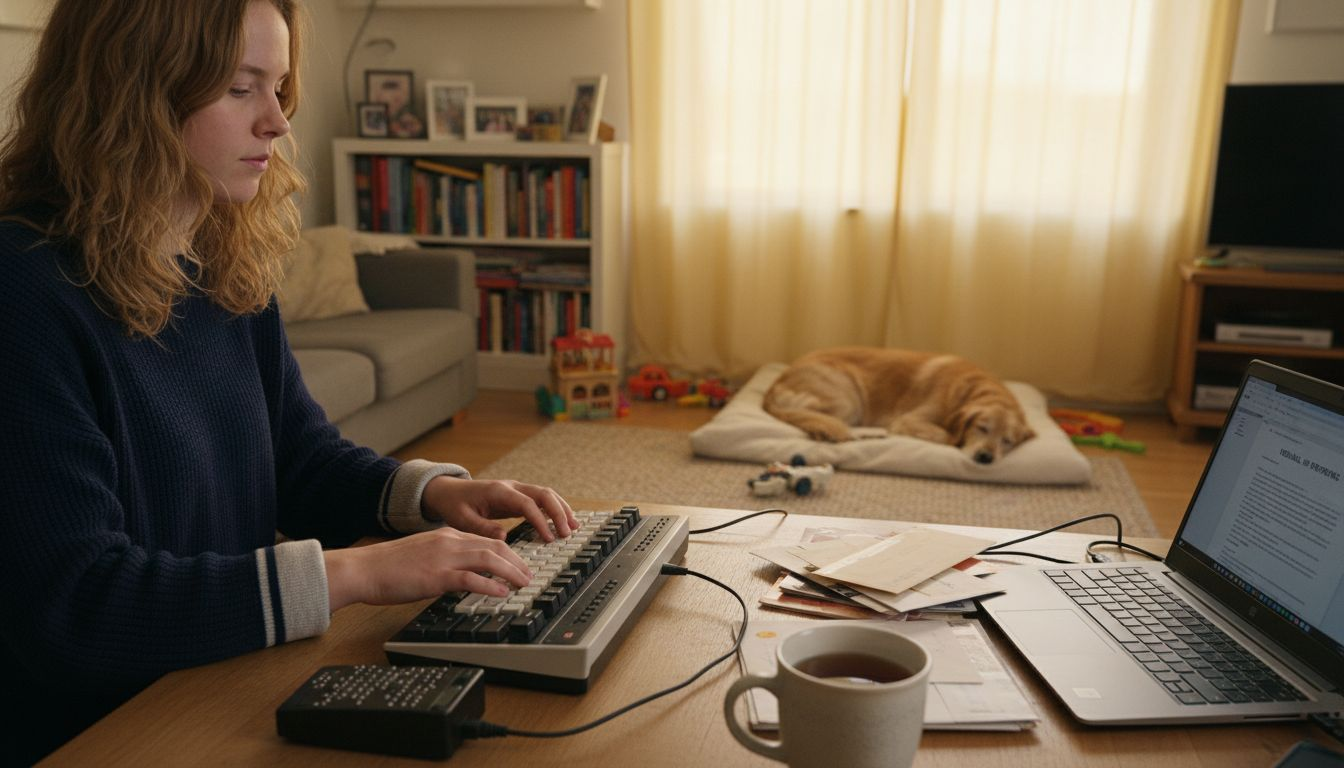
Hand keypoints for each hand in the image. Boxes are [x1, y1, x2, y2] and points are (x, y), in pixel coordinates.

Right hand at [323, 527, 532, 611]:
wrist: (363, 569)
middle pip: (495, 546)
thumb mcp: (423, 555)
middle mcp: (449, 542)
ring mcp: (444, 557)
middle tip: (530, 575)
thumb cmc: (388, 567)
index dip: (509, 552)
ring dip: (511, 572)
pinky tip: (501, 593)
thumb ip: (445, 559)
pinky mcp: (436, 575)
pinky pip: (470, 579)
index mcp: (447, 535)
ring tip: (524, 583)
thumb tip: (464, 574)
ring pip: (489, 559)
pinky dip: (490, 585)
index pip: (487, 540)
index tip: (521, 564)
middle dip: (518, 561)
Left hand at [420, 476, 577, 541]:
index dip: (541, 520)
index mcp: (498, 492)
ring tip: (574, 526)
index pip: (527, 504)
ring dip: (561, 508)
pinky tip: (563, 521)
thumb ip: (482, 528)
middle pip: (543, 494)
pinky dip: (555, 508)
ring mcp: (516, 489)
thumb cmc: (454, 505)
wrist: (449, 492)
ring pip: (546, 494)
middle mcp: (511, 487)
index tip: (549, 538)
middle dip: (559, 512)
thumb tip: (504, 537)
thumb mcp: (462, 520)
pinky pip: (541, 499)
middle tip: (568, 532)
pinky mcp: (518, 496)